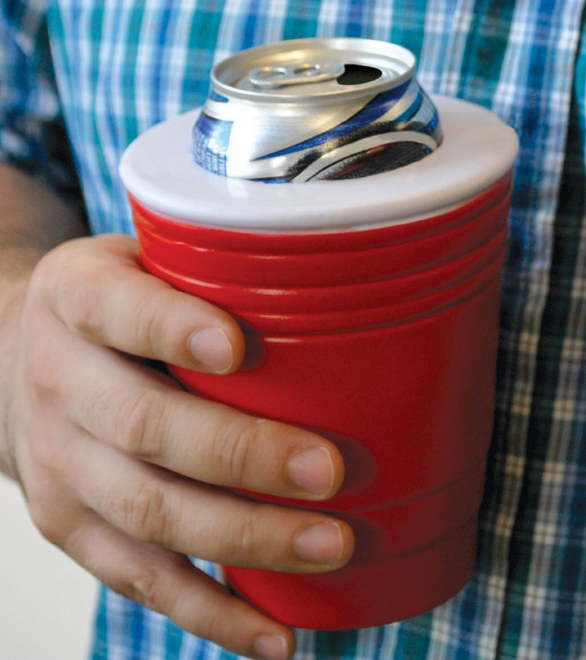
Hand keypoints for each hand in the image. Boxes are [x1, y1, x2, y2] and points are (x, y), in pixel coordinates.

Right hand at [4, 234, 352, 659]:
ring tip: (329, 545)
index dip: (172, 328)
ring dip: (244, 537)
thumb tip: (327, 292)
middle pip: (144, 427)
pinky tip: (275, 632)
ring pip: (148, 514)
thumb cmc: (112, 311)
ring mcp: (57, 465)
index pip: (117, 310)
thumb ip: (205, 275)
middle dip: (240, 455)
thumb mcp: (140, 264)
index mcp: (76, 299)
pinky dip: (212, 611)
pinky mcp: (71, 527)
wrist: (15, 362)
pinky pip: (140, 580)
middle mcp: (57, 381)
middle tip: (328, 470)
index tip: (237, 348)